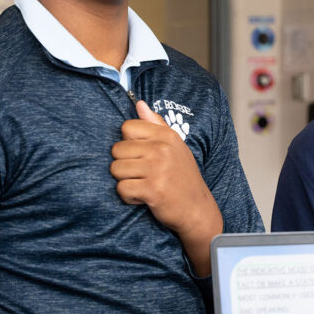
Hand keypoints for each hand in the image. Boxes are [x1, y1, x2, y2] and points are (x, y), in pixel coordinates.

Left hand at [110, 100, 221, 274]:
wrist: (197, 209)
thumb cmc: (183, 177)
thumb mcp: (175, 146)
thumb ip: (156, 124)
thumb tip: (139, 104)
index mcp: (166, 136)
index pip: (127, 128)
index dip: (129, 144)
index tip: (142, 156)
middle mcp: (162, 149)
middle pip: (117, 150)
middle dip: (125, 165)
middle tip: (143, 174)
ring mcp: (157, 169)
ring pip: (116, 170)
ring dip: (126, 181)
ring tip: (144, 185)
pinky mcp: (152, 190)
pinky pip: (121, 189)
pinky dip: (129, 197)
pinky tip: (144, 197)